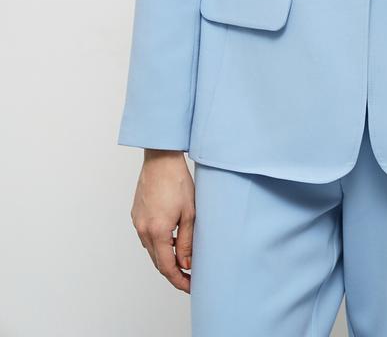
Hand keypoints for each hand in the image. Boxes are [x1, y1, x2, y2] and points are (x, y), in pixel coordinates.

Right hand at [130, 150, 194, 291]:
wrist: (160, 160)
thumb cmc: (177, 182)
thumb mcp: (189, 214)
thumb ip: (187, 242)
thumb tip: (186, 265)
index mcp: (157, 231)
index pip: (167, 267)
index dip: (179, 280)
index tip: (190, 286)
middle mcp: (143, 229)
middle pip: (157, 261)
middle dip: (173, 272)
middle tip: (189, 277)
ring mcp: (137, 222)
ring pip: (151, 250)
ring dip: (165, 258)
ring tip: (182, 258)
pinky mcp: (136, 215)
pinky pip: (146, 237)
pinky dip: (158, 243)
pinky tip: (170, 239)